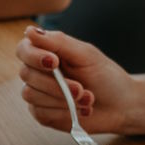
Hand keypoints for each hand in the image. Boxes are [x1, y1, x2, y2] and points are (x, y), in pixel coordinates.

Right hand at [15, 26, 136, 133]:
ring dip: (62, 99)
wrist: (120, 106)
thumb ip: (58, 42)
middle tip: (81, 88)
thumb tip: (30, 30)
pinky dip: (62, 111)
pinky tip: (79, 110)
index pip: (24, 49)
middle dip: (56, 84)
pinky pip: (40, 111)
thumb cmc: (105, 77)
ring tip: (86, 99)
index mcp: (48, 52)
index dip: (33, 56)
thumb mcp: (85, 55)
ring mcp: (38, 93)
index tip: (54, 62)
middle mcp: (39, 72)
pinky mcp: (42, 113)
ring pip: (31, 94)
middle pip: (27, 74)